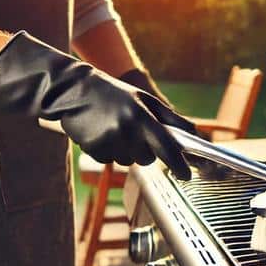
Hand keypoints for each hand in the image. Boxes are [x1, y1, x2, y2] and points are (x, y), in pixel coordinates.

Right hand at [0, 32, 191, 179]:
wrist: (72, 91)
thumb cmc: (113, 94)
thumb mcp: (143, 99)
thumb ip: (169, 118)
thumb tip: (193, 134)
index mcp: (142, 116)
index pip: (167, 147)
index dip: (179, 164)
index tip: (186, 175)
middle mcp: (127, 132)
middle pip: (148, 159)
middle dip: (147, 150)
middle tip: (135, 131)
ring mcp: (110, 143)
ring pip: (129, 161)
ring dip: (128, 150)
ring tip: (115, 127)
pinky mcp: (95, 151)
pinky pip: (111, 160)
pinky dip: (111, 151)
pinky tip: (102, 132)